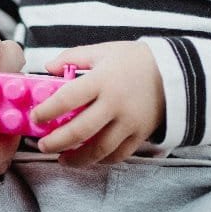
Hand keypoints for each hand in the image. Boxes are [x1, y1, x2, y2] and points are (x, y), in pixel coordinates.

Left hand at [31, 41, 163, 165]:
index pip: (68, 99)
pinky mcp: (141, 134)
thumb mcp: (102, 50)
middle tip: (42, 145)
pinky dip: (101, 160)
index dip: (48, 111)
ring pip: (99, 149)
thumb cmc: (134, 59)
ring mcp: (129, 122)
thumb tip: (47, 68)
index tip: (35, 118)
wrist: (175, 72)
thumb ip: (72, 57)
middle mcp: (115, 104)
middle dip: (57, 141)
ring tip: (62, 159)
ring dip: (77, 158)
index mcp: (102, 80)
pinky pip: (118, 154)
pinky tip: (88, 159)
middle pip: (80, 130)